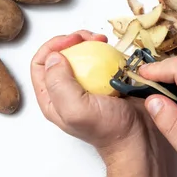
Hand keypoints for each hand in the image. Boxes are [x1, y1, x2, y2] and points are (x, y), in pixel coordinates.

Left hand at [30, 30, 153, 160]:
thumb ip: (59, 84)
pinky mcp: (104, 81)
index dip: (52, 46)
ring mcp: (86, 85)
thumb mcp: (76, 109)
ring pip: (80, 54)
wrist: (137, 138)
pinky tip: (113, 49)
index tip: (72, 41)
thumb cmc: (108, 129)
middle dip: (72, 40)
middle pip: (59, 55)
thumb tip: (53, 57)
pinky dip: (106, 51)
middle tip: (89, 37)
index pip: (40, 64)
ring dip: (89, 42)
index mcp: (52, 99)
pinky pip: (100, 59)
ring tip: (103, 40)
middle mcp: (66, 91)